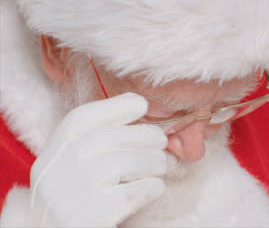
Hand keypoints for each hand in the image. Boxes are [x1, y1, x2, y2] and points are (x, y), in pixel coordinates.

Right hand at [30, 93, 166, 226]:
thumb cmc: (78, 202)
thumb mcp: (72, 168)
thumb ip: (96, 144)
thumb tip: (141, 112)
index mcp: (51, 155)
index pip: (80, 119)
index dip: (116, 106)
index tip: (141, 105)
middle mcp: (55, 173)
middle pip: (107, 138)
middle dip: (144, 135)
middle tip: (162, 142)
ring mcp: (71, 197)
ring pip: (123, 164)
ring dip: (153, 161)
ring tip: (162, 165)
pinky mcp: (91, 219)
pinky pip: (132, 193)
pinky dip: (152, 186)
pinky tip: (155, 187)